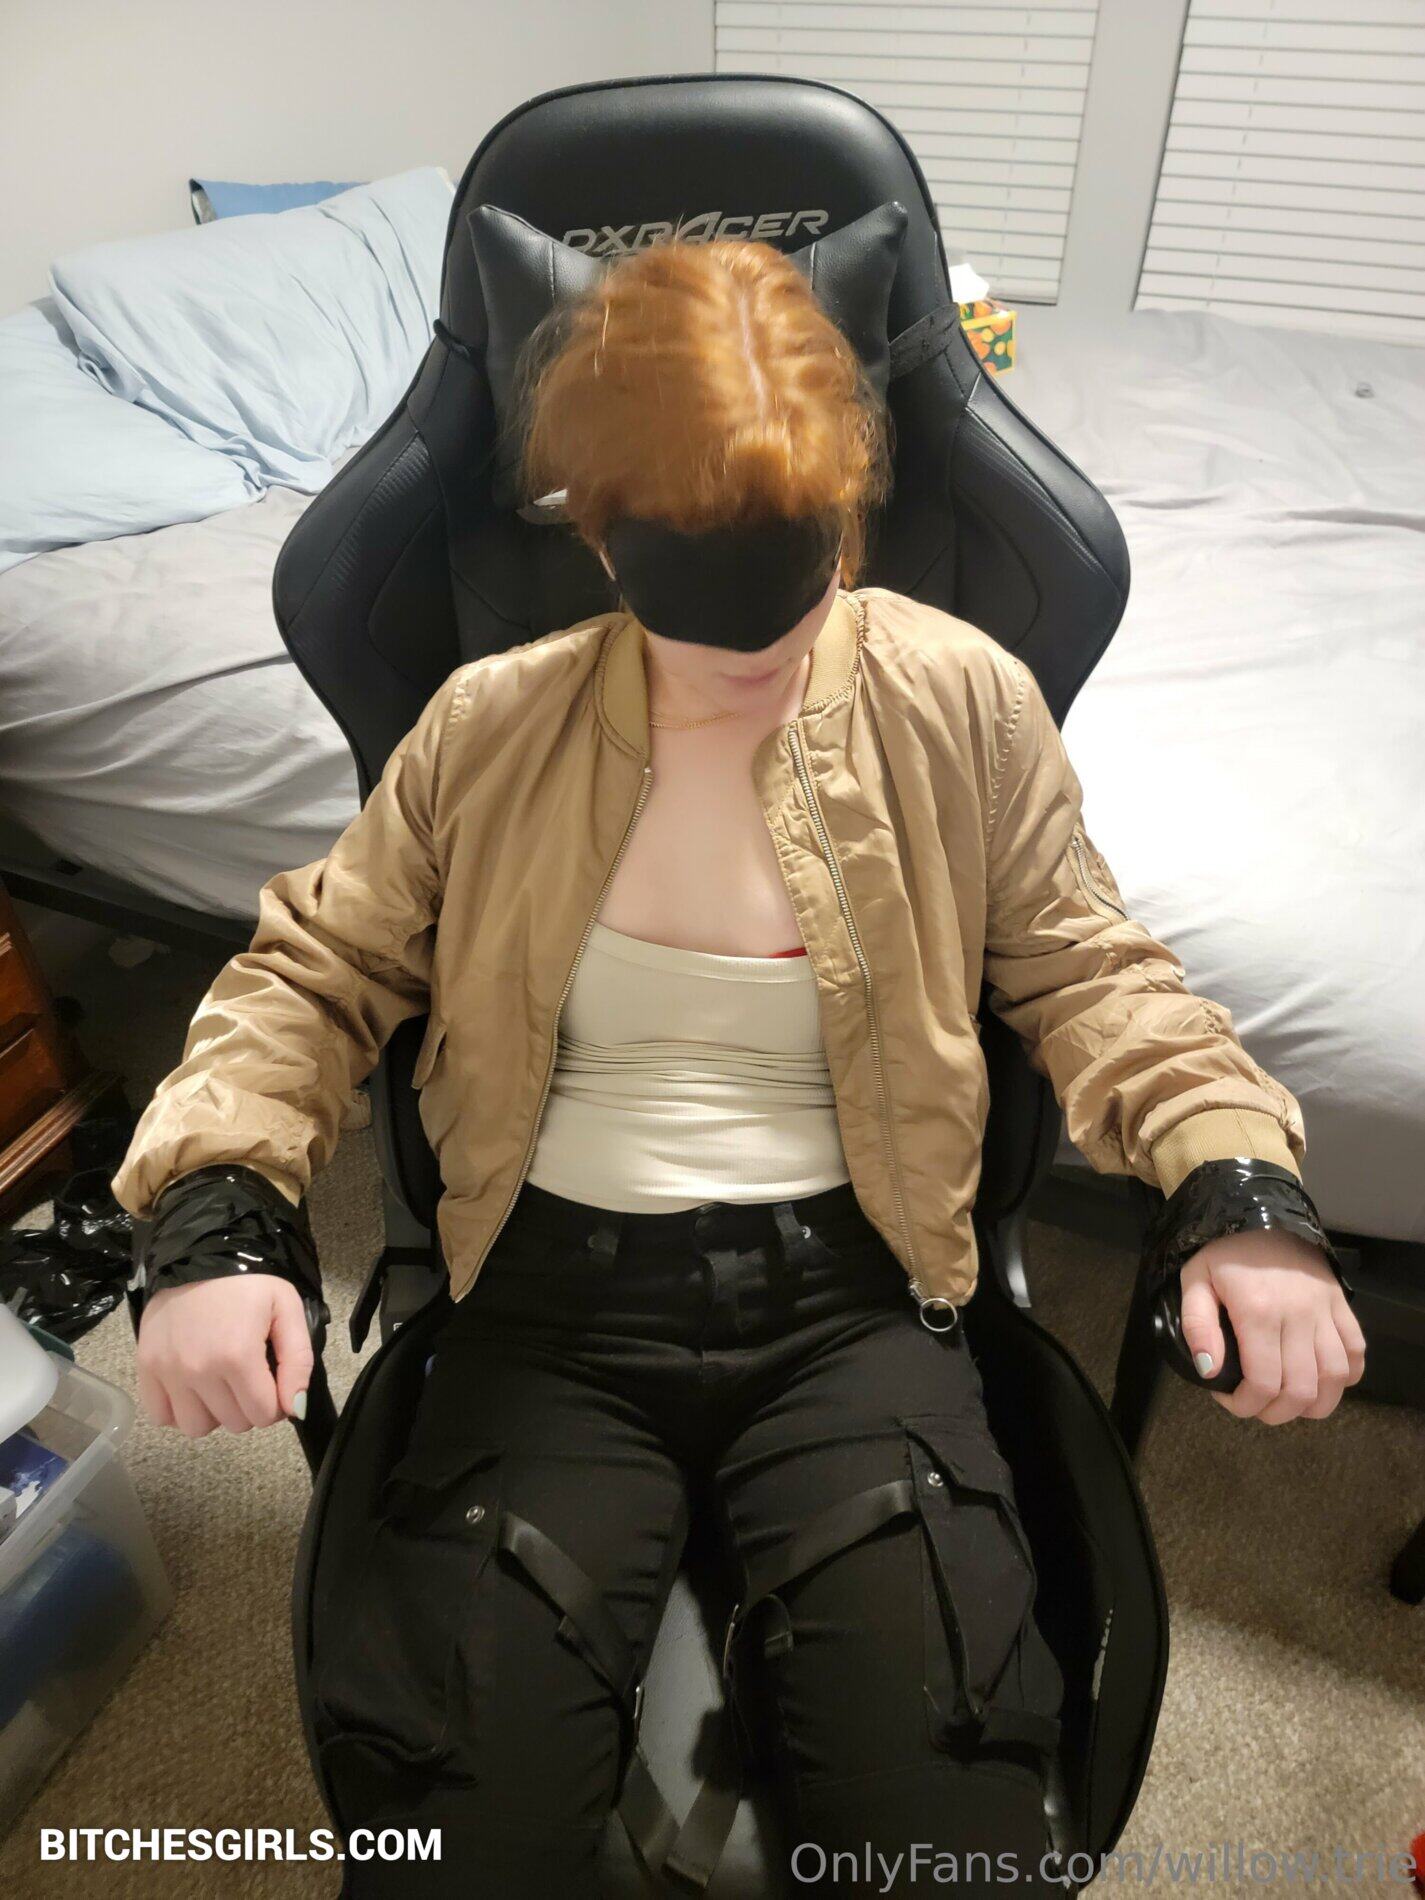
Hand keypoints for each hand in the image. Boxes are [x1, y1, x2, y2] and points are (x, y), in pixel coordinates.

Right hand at [136, 1275, 312, 1435]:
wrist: (198, 1255)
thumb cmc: (247, 1283)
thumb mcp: (287, 1309)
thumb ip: (298, 1361)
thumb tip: (294, 1409)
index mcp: (238, 1356)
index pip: (264, 1415)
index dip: (276, 1403)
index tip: (273, 1382)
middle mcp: (199, 1370)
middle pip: (234, 1423)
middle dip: (248, 1405)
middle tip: (248, 1375)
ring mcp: (168, 1372)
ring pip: (197, 1428)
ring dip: (214, 1413)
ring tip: (220, 1383)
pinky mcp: (146, 1368)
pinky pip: (161, 1417)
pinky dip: (178, 1411)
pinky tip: (193, 1388)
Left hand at [1179, 1228, 1365, 1422]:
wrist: (1258, 1209)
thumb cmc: (1222, 1250)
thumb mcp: (1194, 1281)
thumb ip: (1197, 1327)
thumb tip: (1209, 1371)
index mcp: (1258, 1312)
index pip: (1264, 1382)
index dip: (1247, 1405)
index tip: (1231, 1401)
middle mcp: (1298, 1315)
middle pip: (1302, 1389)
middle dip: (1277, 1411)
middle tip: (1258, 1405)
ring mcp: (1325, 1310)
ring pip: (1336, 1377)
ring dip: (1315, 1402)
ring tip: (1290, 1401)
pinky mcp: (1341, 1304)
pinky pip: (1357, 1352)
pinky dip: (1346, 1376)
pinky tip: (1323, 1379)